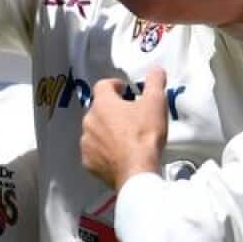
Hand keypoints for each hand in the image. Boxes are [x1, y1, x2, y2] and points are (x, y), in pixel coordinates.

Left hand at [81, 67, 167, 189]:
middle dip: (112, 110)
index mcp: (103, 104)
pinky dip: (103, 151)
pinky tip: (117, 156)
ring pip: (95, 131)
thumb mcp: (155, 103)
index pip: (103, 85)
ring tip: (124, 138)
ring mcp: (86, 142)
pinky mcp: (88, 162)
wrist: (137, 172)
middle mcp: (89, 121)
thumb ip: (155, 82)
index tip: (125, 90)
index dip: (114, 85)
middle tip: (130, 116)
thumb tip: (156, 69)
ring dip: (106, 131)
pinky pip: (94, 152)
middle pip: (98, 109)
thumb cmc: (145, 134)